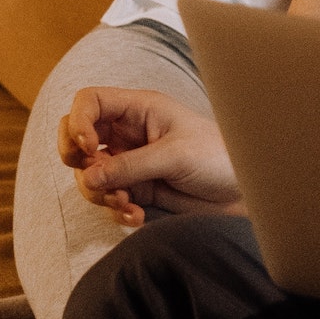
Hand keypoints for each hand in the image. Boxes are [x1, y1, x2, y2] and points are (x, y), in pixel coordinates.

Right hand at [57, 88, 243, 225]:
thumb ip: (130, 166)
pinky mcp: (136, 190)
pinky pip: (107, 199)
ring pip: (88, 174)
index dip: (78, 123)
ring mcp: (130, 163)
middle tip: (92, 178)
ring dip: (99, 193)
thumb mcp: (175, 155)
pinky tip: (137, 216)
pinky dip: (115, 210)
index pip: (89, 102)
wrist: (244, 193)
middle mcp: (128, 134)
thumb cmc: (219, 158)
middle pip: (76, 137)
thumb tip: (88, 178)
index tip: (87, 149)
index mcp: (139, 109)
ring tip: (127, 203)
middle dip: (75, 159)